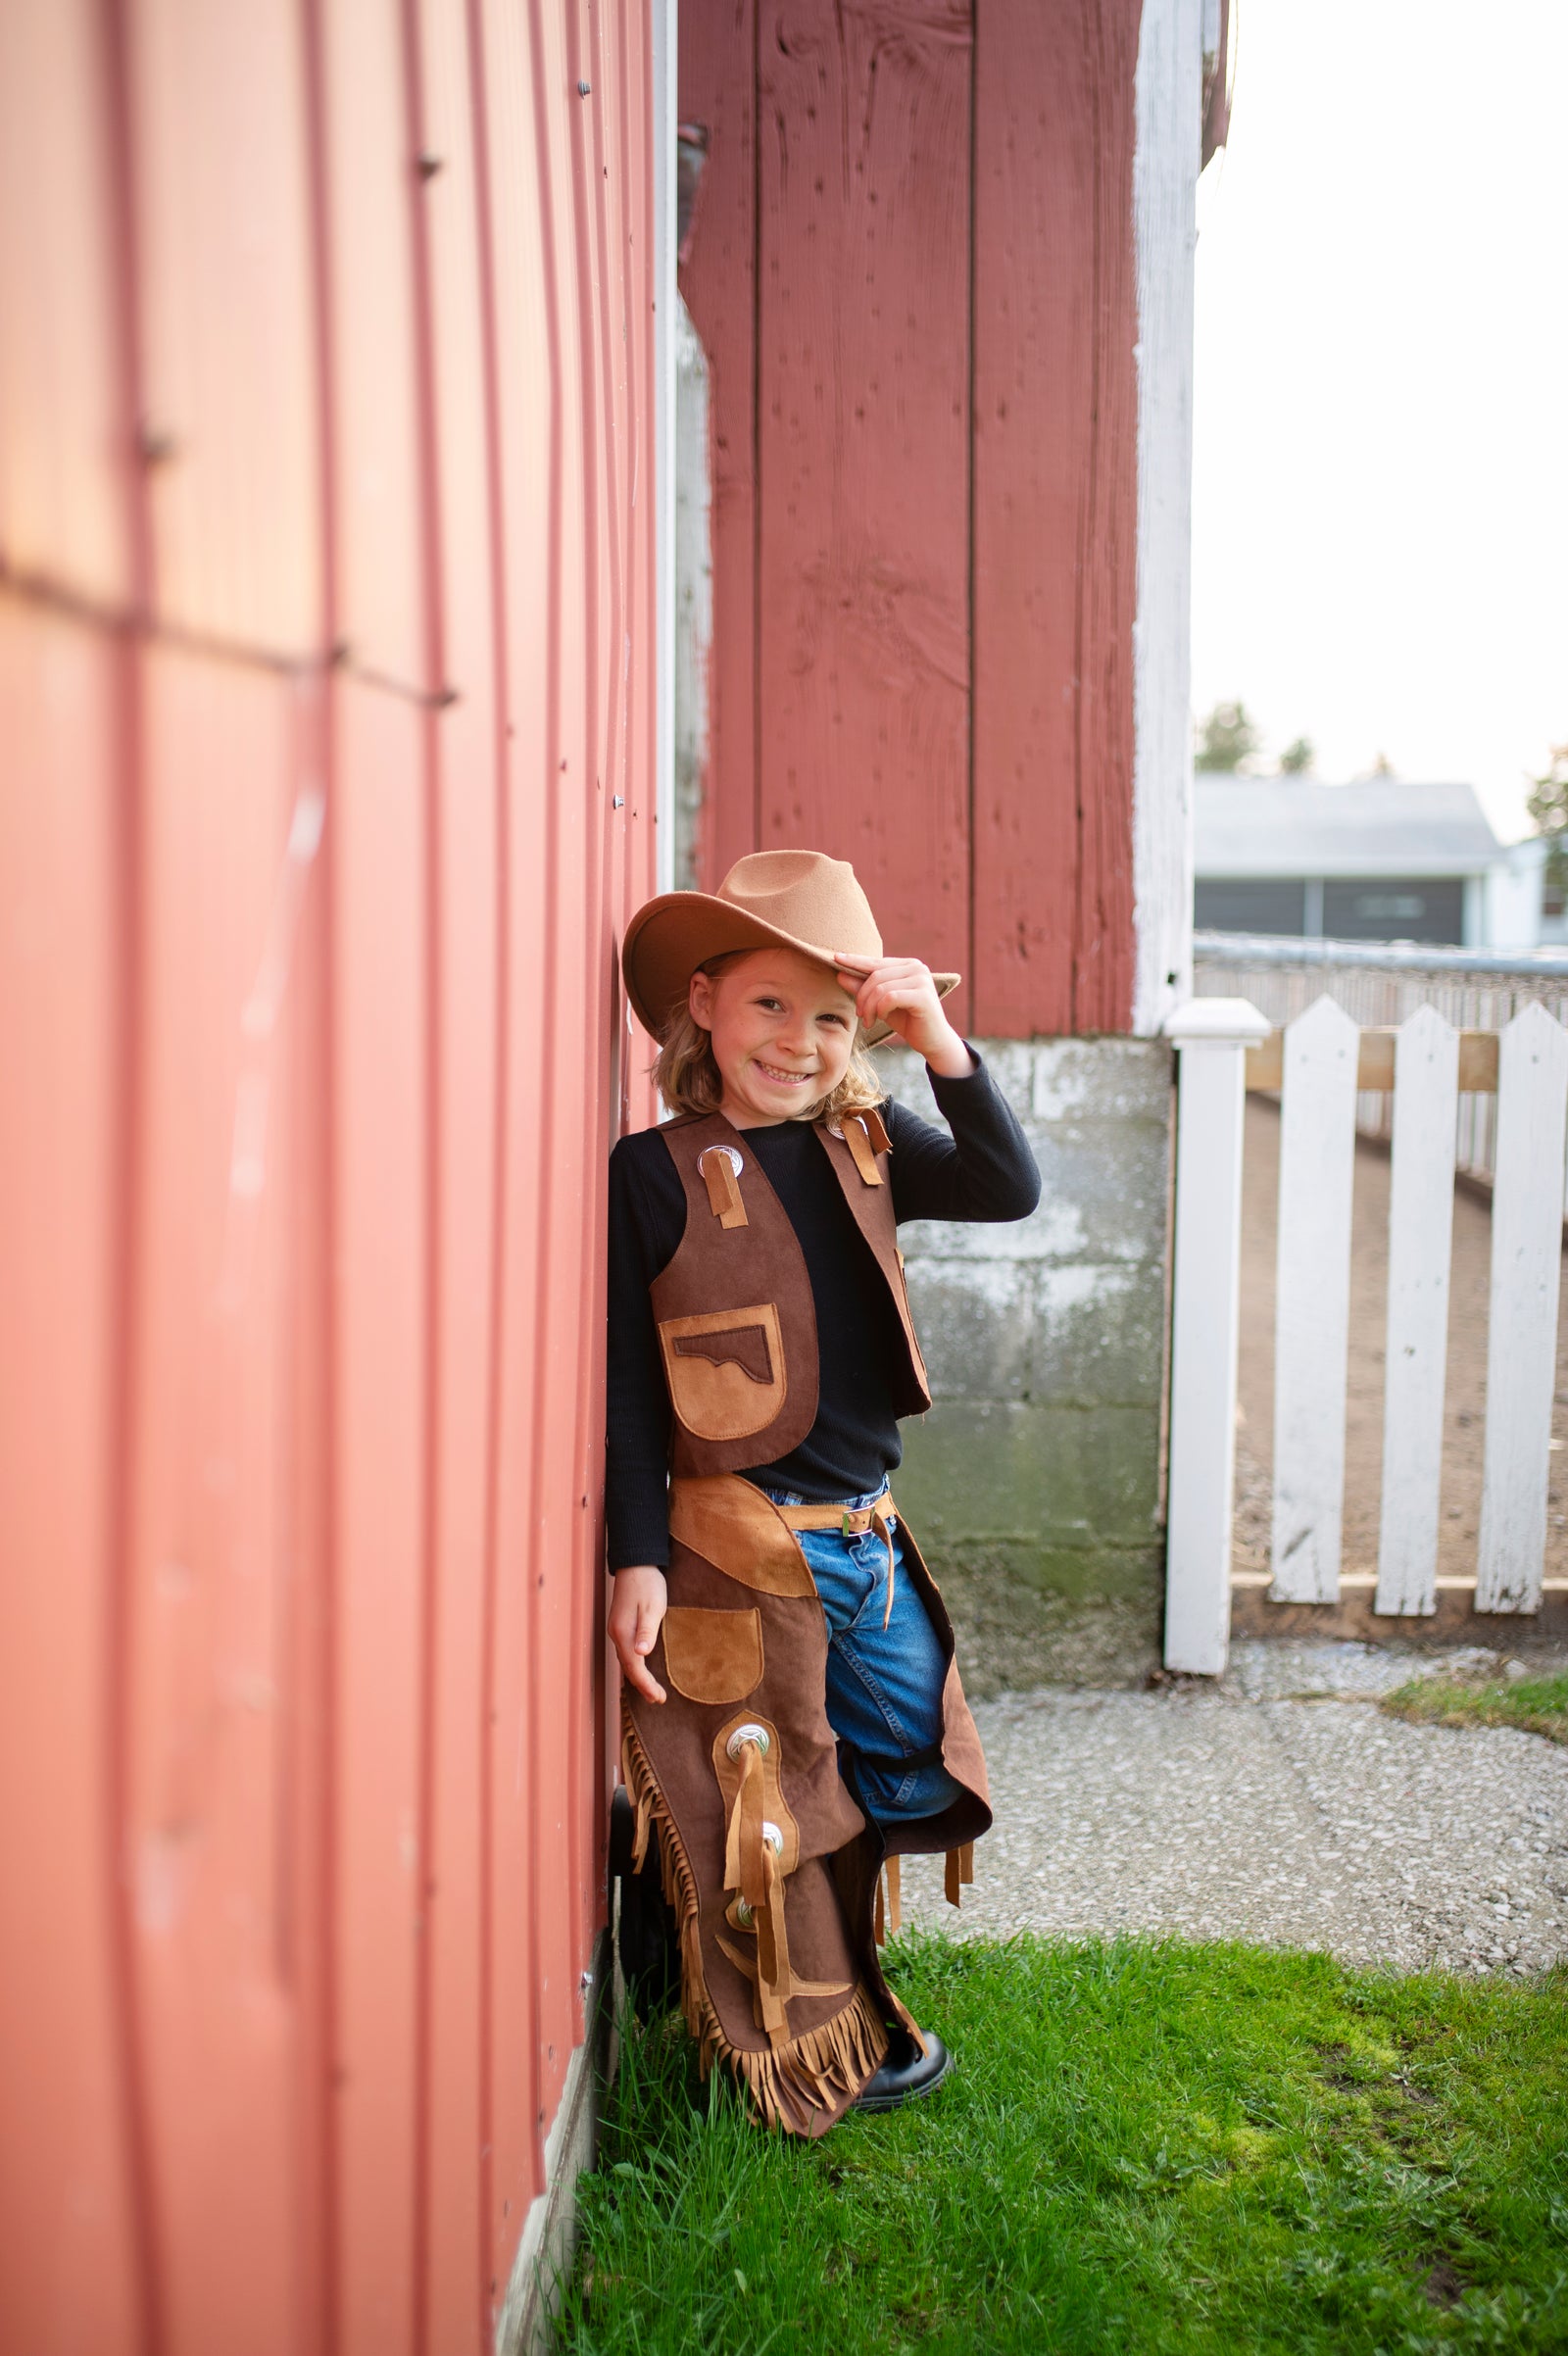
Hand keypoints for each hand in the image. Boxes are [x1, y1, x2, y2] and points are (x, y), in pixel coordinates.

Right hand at [609, 1566, 667, 1702]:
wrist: (636, 1562)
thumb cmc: (647, 1584)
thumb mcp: (652, 1607)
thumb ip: (646, 1631)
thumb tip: (641, 1654)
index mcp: (624, 1632)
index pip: (634, 1667)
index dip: (646, 1684)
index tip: (659, 1698)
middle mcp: (616, 1634)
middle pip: (628, 1667)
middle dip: (642, 1685)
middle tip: (658, 1699)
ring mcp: (616, 1629)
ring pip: (626, 1660)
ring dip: (638, 1677)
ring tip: (651, 1690)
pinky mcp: (620, 1624)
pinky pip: (625, 1651)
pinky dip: (634, 1664)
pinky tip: (641, 1665)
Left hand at [833, 952, 973, 1076]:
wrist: (932, 1041)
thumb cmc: (906, 1020)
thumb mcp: (880, 1003)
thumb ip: (863, 988)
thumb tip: (840, 974)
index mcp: (907, 965)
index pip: (875, 962)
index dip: (854, 961)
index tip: (835, 958)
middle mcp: (916, 967)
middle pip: (875, 975)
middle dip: (862, 996)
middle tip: (860, 1015)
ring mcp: (922, 979)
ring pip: (881, 987)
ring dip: (870, 1007)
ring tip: (869, 1021)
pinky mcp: (923, 995)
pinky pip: (890, 997)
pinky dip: (881, 1009)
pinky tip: (881, 1018)